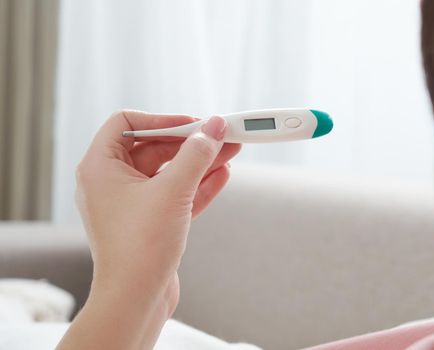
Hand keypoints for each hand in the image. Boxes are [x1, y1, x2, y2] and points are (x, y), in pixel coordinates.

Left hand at [57, 110, 239, 349]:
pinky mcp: (149, 221)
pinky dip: (197, 185)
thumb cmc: (140, 246)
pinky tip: (222, 175)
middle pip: (154, 147)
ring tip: (230, 152)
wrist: (137, 298)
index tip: (192, 124)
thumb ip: (196, 155)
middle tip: (222, 136)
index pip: (126, 124)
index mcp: (100, 167)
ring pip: (168, 172)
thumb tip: (214, 128)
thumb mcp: (172, 190)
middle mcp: (111, 182)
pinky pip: (174, 194)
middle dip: (191, 143)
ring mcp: (131, 203)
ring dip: (199, 163)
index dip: (161, 119)